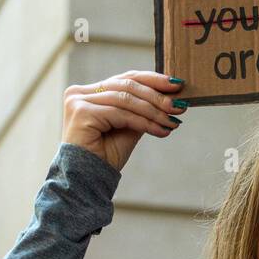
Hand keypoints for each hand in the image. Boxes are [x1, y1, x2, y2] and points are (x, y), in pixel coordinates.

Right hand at [62, 70, 187, 171]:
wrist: (88, 180)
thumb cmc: (106, 155)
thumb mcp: (130, 126)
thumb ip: (142, 109)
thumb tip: (170, 97)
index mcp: (90, 92)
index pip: (126, 78)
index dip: (153, 80)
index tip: (178, 85)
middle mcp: (80, 93)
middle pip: (127, 85)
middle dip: (157, 96)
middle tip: (180, 106)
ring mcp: (78, 101)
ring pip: (126, 99)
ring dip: (154, 112)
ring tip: (172, 122)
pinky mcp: (82, 112)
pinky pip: (121, 114)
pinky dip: (144, 122)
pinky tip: (161, 131)